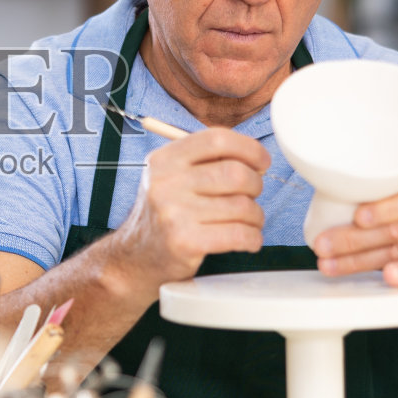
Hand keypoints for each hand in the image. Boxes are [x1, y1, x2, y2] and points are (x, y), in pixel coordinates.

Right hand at [108, 128, 269, 294]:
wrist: (135, 258)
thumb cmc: (165, 215)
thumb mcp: (171, 178)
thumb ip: (205, 162)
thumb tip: (256, 159)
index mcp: (164, 159)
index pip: (217, 139)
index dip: (249, 148)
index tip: (262, 161)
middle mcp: (166, 182)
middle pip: (235, 173)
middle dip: (256, 185)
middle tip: (251, 196)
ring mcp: (174, 213)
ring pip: (242, 206)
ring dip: (256, 216)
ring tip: (247, 222)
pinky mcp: (185, 242)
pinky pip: (239, 235)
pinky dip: (252, 238)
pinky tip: (247, 240)